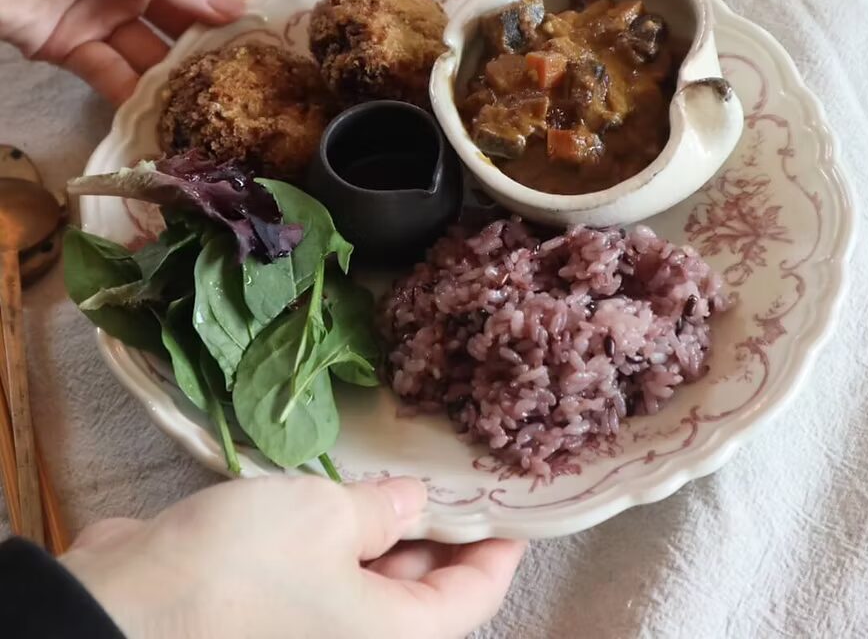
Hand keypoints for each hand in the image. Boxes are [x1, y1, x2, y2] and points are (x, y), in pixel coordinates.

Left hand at [0, 0, 273, 103]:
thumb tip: (233, 10)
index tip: (292, 25)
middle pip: (197, 18)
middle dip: (227, 46)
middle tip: (265, 78)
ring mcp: (112, 16)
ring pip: (163, 55)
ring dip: (189, 79)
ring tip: (224, 106)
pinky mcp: (77, 50)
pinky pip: (119, 79)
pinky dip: (142, 99)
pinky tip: (172, 118)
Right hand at [61, 476, 524, 638]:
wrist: (124, 609)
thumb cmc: (243, 568)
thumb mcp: (328, 520)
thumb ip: (386, 509)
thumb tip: (419, 505)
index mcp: (391, 636)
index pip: (473, 597)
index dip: (499, 549)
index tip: (515, 509)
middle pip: (425, 590)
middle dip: (442, 531)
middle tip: (454, 472)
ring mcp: (312, 626)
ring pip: (374, 578)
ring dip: (390, 528)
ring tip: (406, 473)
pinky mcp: (273, 606)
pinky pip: (329, 571)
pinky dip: (343, 535)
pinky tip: (345, 492)